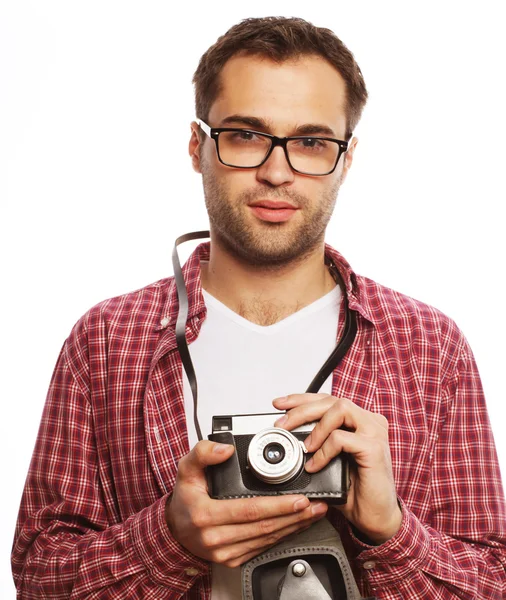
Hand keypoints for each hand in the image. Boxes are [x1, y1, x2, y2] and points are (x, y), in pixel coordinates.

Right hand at [165, 440, 328, 566]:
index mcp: (206, 514)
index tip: (299, 498)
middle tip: (316, 505)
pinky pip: (263, 548)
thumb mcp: (186, 468)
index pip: (249, 510)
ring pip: (267, 539)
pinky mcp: (233, 559)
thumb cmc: (185, 498)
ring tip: (313, 513)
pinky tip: (296, 525)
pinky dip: (283, 535)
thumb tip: (225, 448)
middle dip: (294, 516)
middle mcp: (215, 538)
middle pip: (264, 527)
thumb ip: (203, 453)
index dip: (277, 505)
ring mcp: (225, 552)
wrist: (174, 529)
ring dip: (294, 526)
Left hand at [273, 393, 401, 544]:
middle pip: (331, 400)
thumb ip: (315, 443)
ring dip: (316, 427)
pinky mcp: (374, 448)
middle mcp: (369, 421)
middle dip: (301, 410)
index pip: (327, 399)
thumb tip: (286, 434)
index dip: (301, 399)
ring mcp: (374, 433)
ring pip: (339, 409)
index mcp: (358, 421)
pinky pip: (341, 438)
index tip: (279, 404)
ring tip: (304, 446)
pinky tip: (315, 465)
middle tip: (282, 424)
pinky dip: (323, 450)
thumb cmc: (355, 489)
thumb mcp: (329, 461)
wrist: (375, 517)